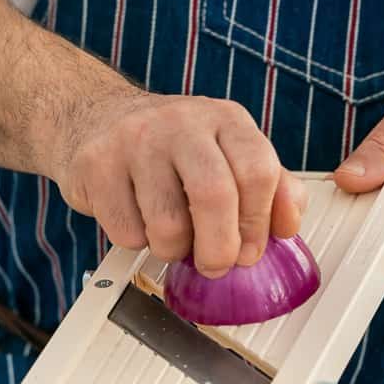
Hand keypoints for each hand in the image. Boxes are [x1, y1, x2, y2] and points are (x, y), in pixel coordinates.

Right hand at [55, 89, 306, 276]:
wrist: (95, 119)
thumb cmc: (169, 147)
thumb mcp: (227, 153)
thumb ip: (268, 186)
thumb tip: (289, 223)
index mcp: (224, 119)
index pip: (258, 172)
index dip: (259, 224)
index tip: (250, 250)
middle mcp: (181, 122)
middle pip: (215, 196)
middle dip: (219, 249)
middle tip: (215, 264)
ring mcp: (135, 140)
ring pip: (168, 224)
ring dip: (173, 250)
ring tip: (171, 238)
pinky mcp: (97, 165)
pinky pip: (127, 232)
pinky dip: (137, 243)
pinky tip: (137, 221)